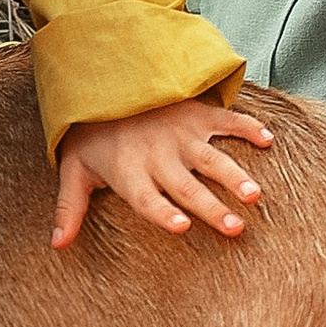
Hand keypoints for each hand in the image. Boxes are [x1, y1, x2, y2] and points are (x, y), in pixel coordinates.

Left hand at [51, 94, 275, 250]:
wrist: (104, 80)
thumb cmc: (92, 134)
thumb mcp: (75, 170)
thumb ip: (70, 209)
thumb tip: (57, 246)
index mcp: (130, 173)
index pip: (146, 198)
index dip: (162, 212)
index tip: (180, 227)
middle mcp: (158, 156)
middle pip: (187, 187)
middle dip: (211, 207)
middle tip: (235, 228)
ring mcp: (181, 134)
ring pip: (212, 158)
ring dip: (235, 175)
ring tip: (254, 194)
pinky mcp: (197, 115)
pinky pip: (227, 120)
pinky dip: (248, 126)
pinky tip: (269, 140)